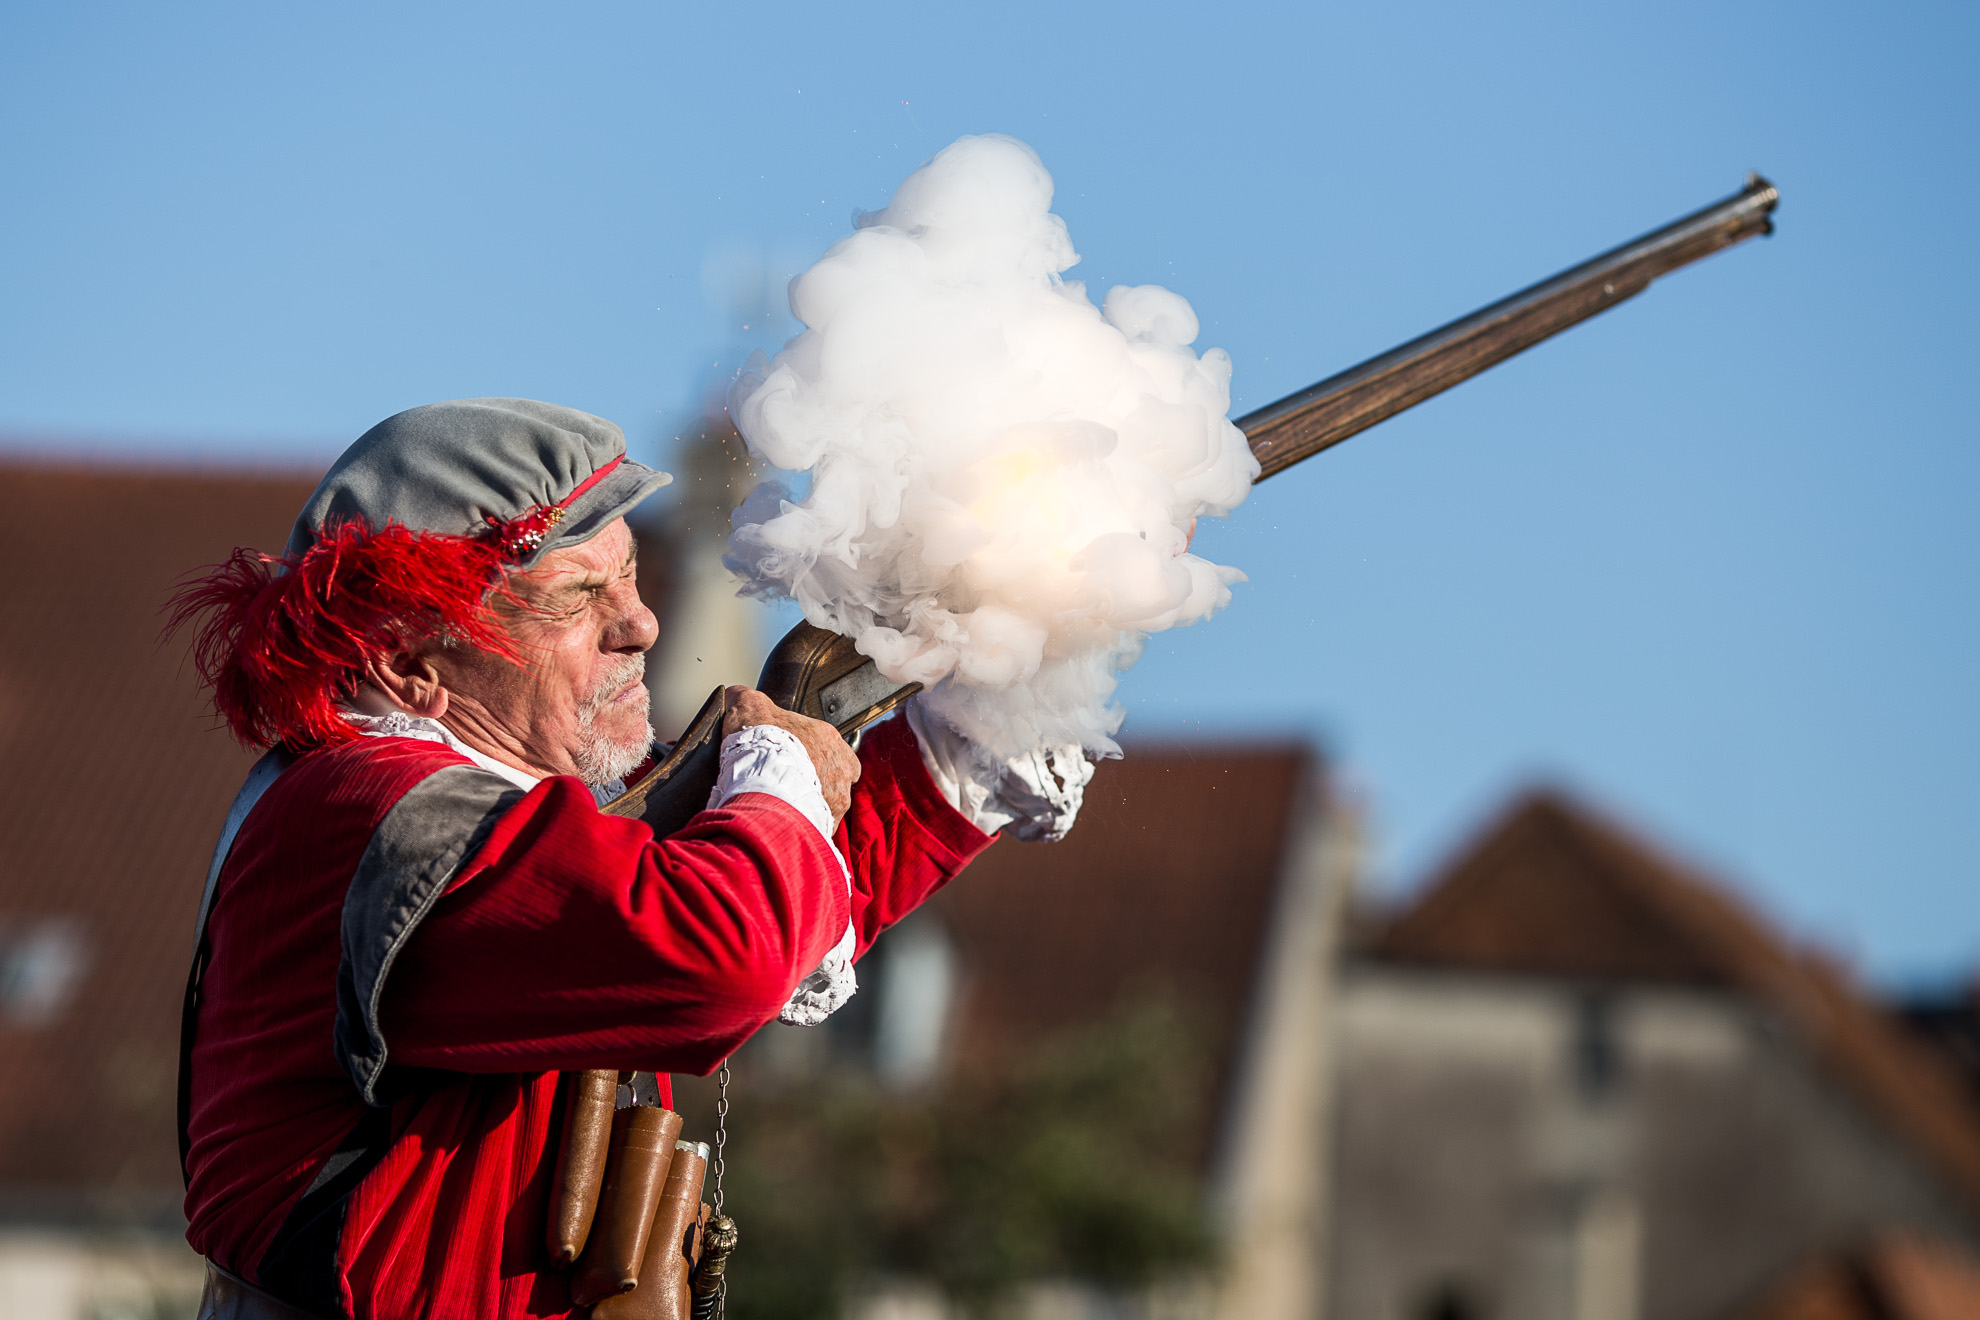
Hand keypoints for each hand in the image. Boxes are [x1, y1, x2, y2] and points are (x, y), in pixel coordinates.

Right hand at [722, 686, 860, 824]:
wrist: (761, 784)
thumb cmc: (760, 747)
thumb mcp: (749, 707)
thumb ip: (746, 699)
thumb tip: (736, 694)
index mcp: (828, 738)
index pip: (831, 745)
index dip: (811, 754)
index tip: (793, 762)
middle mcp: (841, 768)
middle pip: (834, 776)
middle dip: (815, 783)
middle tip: (789, 787)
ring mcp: (837, 797)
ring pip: (828, 804)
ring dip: (810, 806)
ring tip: (784, 809)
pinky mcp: (826, 822)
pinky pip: (819, 826)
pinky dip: (804, 826)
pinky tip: (786, 825)